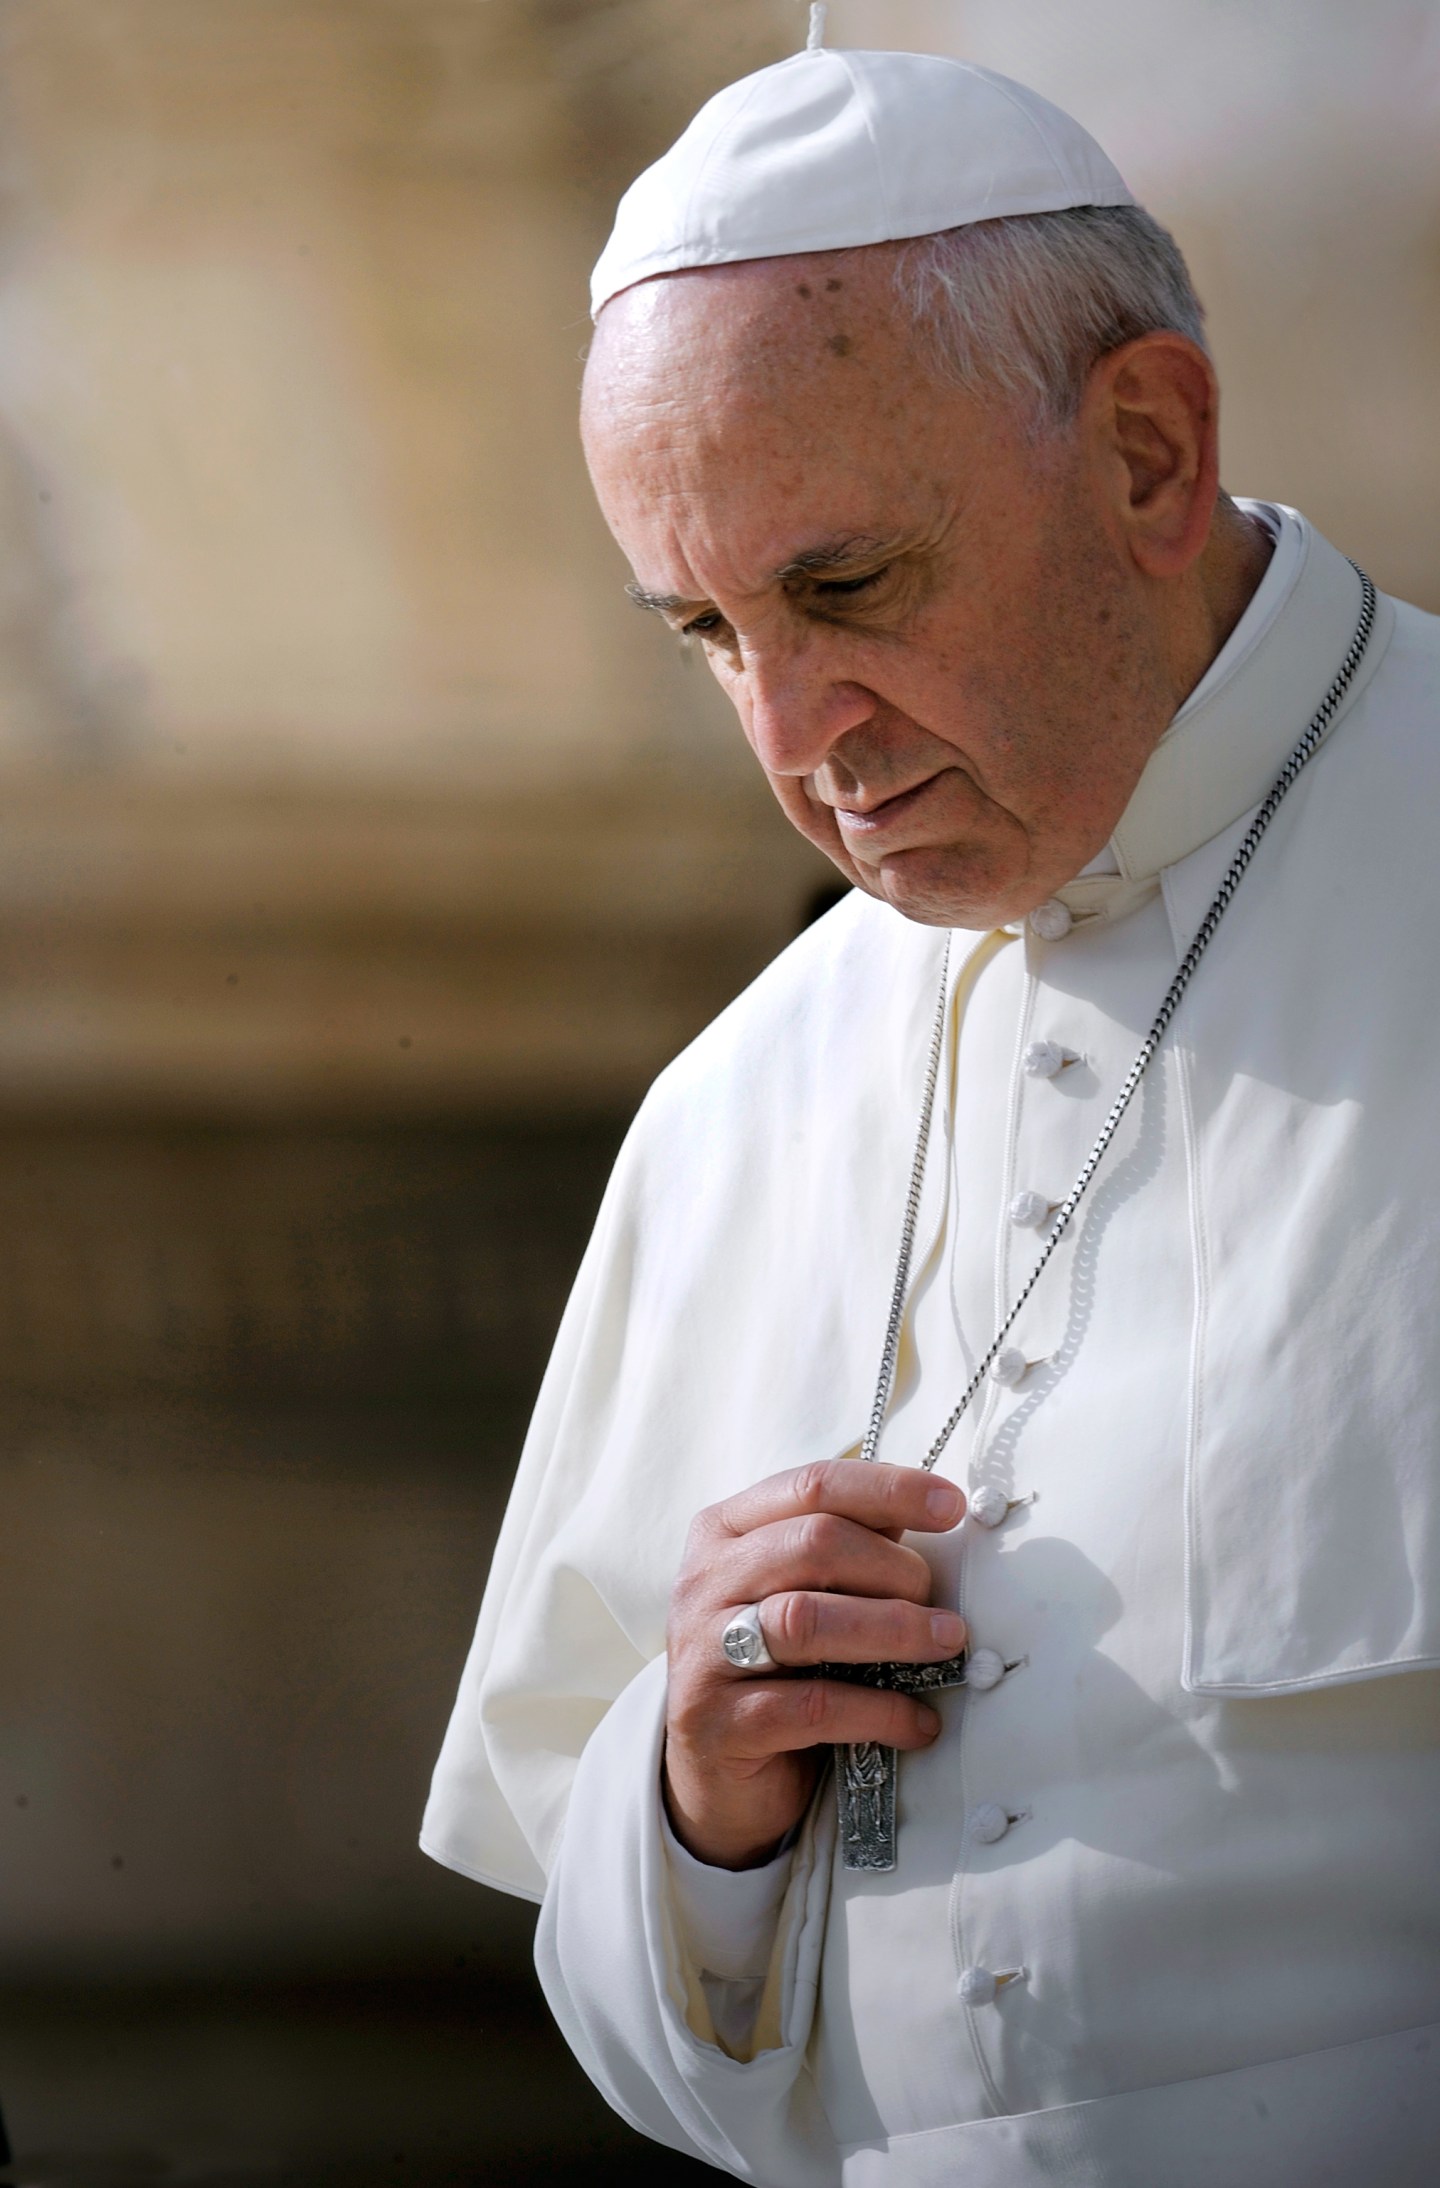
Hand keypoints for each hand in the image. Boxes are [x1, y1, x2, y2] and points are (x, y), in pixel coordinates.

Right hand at [664, 1460, 966, 1868]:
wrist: (717, 1777)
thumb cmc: (775, 1668)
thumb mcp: (803, 1593)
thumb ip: (852, 1548)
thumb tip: (934, 1509)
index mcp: (725, 1531)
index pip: (813, 1485)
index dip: (889, 1490)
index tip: (953, 1506)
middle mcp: (704, 1581)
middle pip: (812, 1543)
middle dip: (894, 1568)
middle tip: (942, 1603)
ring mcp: (704, 1652)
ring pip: (805, 1619)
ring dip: (893, 1628)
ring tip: (947, 1644)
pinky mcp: (718, 1724)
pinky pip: (812, 1706)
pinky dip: (878, 1710)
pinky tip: (918, 1722)